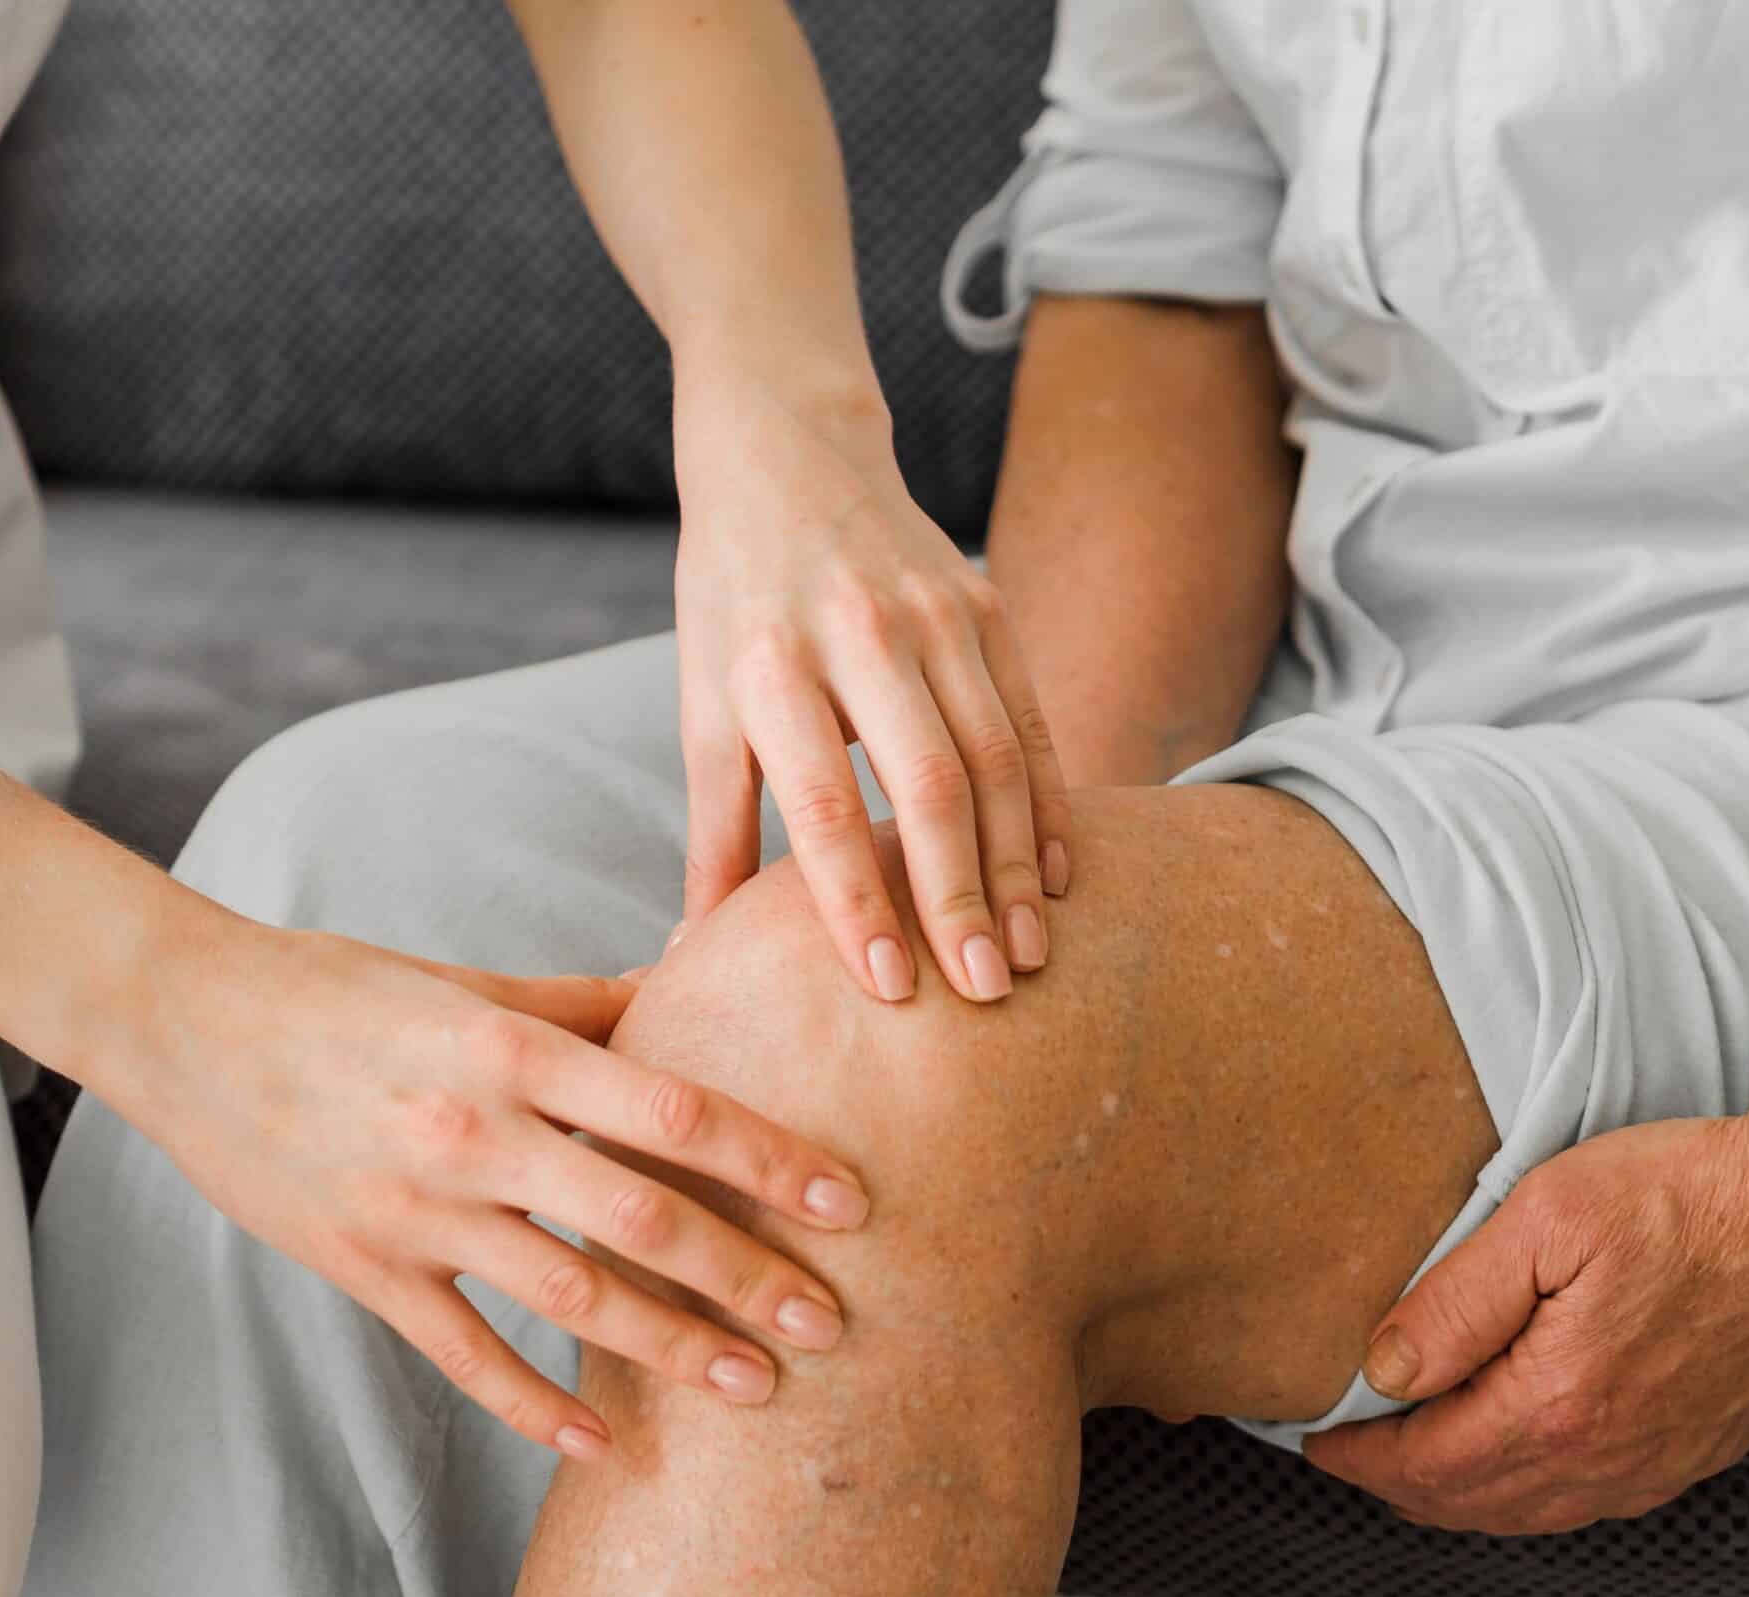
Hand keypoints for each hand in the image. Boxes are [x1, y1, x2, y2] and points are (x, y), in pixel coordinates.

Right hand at [111, 916, 871, 1458]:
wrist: (182, 1022)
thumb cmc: (338, 991)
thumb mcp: (469, 986)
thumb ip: (587, 1005)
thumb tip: (700, 979)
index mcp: (510, 1051)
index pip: (670, 1111)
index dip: (768, 1160)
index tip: (848, 1203)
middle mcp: (473, 1134)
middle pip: (641, 1220)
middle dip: (747, 1277)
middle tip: (834, 1325)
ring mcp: (417, 1210)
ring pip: (569, 1300)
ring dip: (671, 1350)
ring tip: (756, 1391)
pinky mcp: (365, 1268)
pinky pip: (465, 1355)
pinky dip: (536, 1408)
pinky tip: (605, 1445)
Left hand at [670, 371, 1071, 1003]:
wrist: (789, 452)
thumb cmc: (734, 600)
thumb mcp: (704, 701)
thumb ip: (713, 828)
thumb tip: (692, 951)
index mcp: (770, 667)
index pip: (821, 804)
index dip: (856, 899)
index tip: (889, 988)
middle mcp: (857, 636)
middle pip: (928, 784)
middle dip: (959, 897)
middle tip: (985, 992)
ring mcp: (934, 614)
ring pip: (995, 757)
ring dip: (1015, 865)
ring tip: (1027, 954)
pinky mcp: (987, 605)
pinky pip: (1031, 720)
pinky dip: (1048, 803)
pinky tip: (1056, 877)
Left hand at [1302, 1102, 1748, 1533]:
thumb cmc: (1689, 1197)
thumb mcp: (1545, 1220)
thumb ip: (1454, 1304)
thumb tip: (1383, 1373)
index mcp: (1557, 1406)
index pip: (1427, 1462)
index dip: (1360, 1456)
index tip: (1316, 1440)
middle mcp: (1611, 1457)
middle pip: (1474, 1502)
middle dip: (1400, 1486)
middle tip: (1351, 1456)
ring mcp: (1662, 1462)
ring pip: (1534, 1512)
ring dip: (1464, 1499)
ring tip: (1414, 1468)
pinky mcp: (1700, 1448)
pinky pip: (1594, 1500)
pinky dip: (1533, 1496)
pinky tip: (1515, 1465)